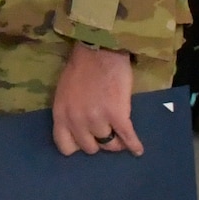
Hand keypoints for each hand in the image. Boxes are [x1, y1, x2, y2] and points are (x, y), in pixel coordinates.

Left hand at [52, 41, 142, 156]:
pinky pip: (127, 137)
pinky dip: (134, 145)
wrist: (100, 49)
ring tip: (120, 134)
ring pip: (109, 145)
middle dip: (98, 142)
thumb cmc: (82, 67)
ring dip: (116, 141)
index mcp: (60, 114)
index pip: (65, 146)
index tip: (85, 140)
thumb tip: (80, 130)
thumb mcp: (64, 92)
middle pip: (90, 148)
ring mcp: (97, 119)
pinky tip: (137, 150)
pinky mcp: (117, 115)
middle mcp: (76, 121)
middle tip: (106, 133)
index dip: (77, 145)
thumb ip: (69, 112)